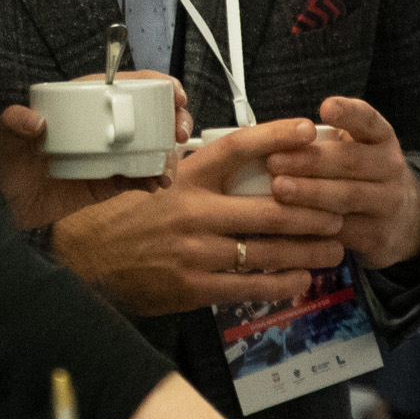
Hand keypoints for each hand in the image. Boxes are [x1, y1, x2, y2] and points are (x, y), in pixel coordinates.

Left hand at [0, 74, 192, 232]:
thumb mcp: (2, 136)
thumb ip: (13, 123)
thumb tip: (34, 121)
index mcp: (79, 105)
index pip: (122, 85)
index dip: (154, 85)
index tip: (173, 94)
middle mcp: (98, 128)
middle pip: (146, 115)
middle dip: (172, 119)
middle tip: (179, 132)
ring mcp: (104, 156)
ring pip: (148, 147)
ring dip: (167, 153)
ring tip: (168, 168)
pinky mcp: (104, 185)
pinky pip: (135, 178)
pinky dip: (151, 179)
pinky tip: (155, 183)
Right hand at [48, 120, 342, 318]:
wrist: (80, 259)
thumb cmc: (120, 217)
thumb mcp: (150, 180)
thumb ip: (189, 170)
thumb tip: (232, 156)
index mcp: (183, 177)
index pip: (236, 148)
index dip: (275, 137)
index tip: (307, 131)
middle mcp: (193, 211)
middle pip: (269, 209)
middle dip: (312, 213)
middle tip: (339, 212)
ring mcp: (195, 251)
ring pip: (266, 250)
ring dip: (306, 251)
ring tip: (332, 249)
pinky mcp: (193, 287)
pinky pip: (248, 286)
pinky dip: (280, 284)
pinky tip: (299, 281)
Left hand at [266, 97, 419, 271]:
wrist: (403, 219)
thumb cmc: (362, 174)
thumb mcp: (356, 149)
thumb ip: (326, 141)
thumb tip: (275, 137)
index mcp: (381, 139)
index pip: (369, 120)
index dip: (348, 113)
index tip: (325, 107)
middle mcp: (390, 167)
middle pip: (351, 161)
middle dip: (310, 160)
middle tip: (274, 161)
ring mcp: (387, 202)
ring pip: (347, 196)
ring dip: (310, 193)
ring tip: (279, 188)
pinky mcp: (377, 234)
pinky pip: (342, 230)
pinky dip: (313, 225)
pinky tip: (288, 220)